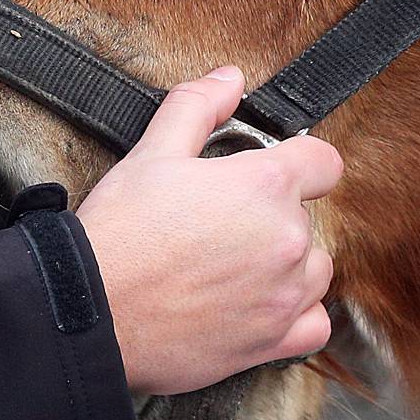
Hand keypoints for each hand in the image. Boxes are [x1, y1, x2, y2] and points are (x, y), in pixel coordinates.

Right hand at [74, 65, 340, 397]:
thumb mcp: (152, 151)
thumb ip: (198, 106)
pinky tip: (257, 299)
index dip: (298, 156)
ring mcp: (287, 295)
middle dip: (270, 211)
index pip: (323, 161)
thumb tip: (231, 78)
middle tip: (216, 216)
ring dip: (286, 260)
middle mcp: (289, 241)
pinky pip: (315, 322)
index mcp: (264, 186)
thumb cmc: (122, 229)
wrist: (95, 308)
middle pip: (307, 215)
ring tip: (231, 258)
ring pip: (314, 268)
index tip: (268, 166)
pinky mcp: (277, 341)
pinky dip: (295, 311)